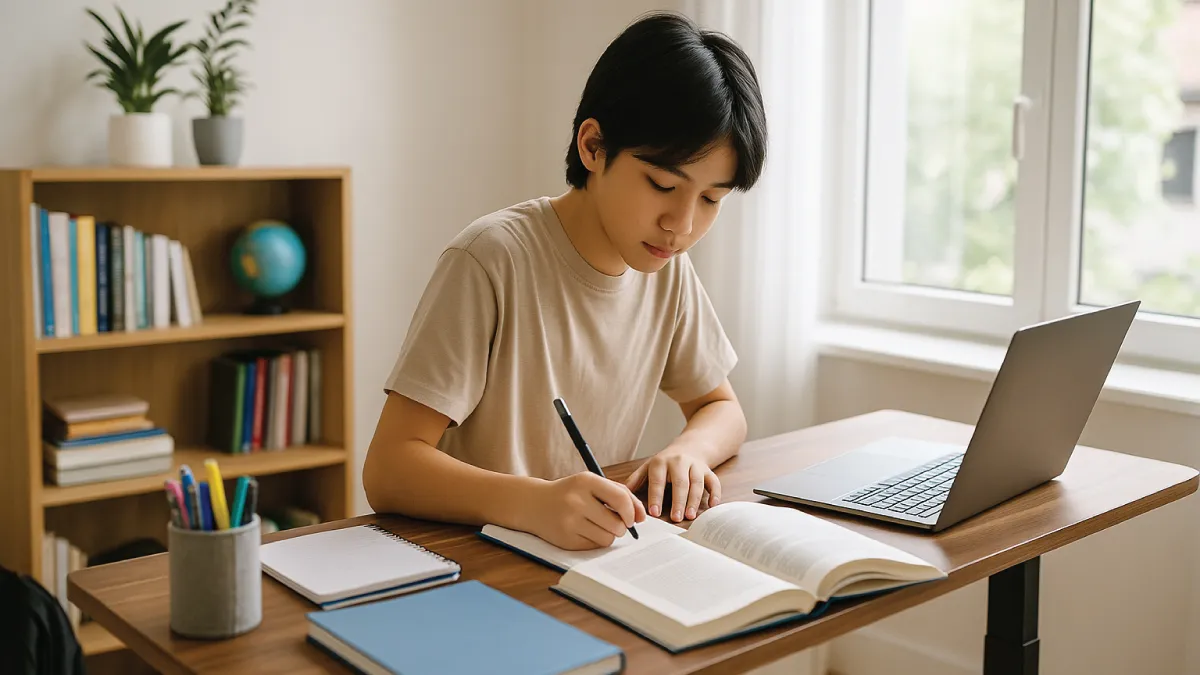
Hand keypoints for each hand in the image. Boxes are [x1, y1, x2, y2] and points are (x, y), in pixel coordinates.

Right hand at [521, 473, 646, 550]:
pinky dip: (595, 541)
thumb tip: (641, 516)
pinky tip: (584, 531)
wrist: (534, 504)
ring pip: (607, 538)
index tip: (632, 518)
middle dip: (621, 527)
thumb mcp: (592, 484)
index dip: (632, 511)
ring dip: (608, 535)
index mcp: (586, 481)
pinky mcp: (566, 539)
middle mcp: (576, 500)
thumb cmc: (570, 493)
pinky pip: (594, 547)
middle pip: (617, 524)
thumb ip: (619, 494)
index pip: (621, 499)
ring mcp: (569, 521)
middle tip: (614, 522)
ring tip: (598, 526)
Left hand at [625, 446, 719, 521]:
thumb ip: (635, 481)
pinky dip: (715, 493)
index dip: (656, 496)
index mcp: (661, 463)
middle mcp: (679, 462)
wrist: (690, 446)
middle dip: (678, 501)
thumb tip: (619, 495)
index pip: (658, 480)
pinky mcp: (708, 470)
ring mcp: (695, 466)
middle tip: (675, 518)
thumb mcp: (648, 467)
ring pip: (697, 483)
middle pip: (680, 482)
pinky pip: (713, 481)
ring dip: (694, 500)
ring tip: (690, 516)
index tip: (654, 512)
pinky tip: (713, 505)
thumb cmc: (665, 463)